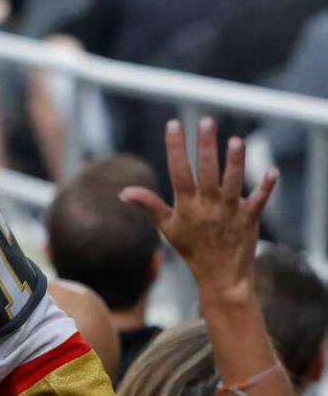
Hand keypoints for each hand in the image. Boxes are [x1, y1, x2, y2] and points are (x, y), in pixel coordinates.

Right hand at [121, 117, 276, 305]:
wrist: (220, 274)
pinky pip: (259, 200)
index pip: (178, 170)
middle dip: (206, 146)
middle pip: (207, 171)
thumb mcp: (166, 227)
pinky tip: (272, 170)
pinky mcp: (250, 217)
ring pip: (233, 182)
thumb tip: (124, 192)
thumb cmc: (191, 247)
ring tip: (236, 141)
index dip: (175, 148)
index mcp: (186, 205)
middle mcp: (208, 205)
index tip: (173, 125)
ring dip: (235, 162)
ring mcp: (230, 211)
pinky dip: (267, 186)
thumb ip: (148, 205)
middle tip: (207, 122)